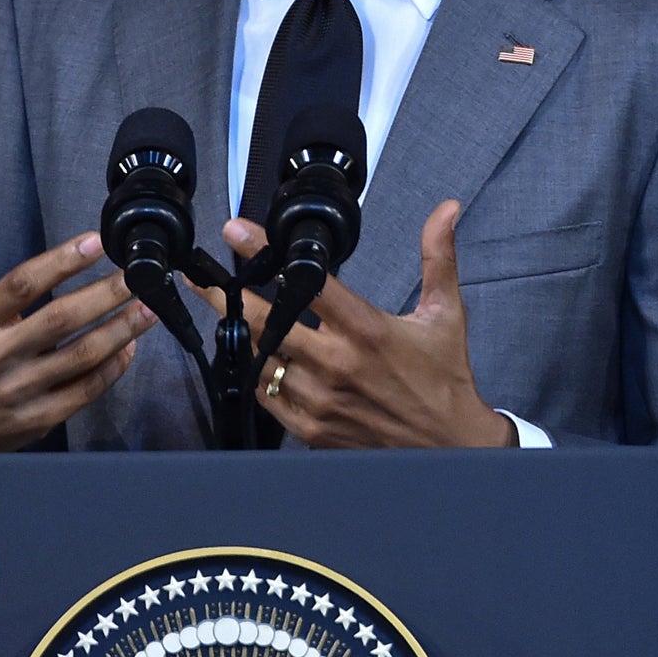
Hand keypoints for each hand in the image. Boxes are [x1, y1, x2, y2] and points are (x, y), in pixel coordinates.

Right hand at [0, 175, 157, 452]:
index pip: (21, 285)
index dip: (59, 262)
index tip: (95, 241)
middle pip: (59, 320)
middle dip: (104, 295)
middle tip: (139, 274)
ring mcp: (18, 391)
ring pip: (79, 357)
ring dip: (120, 330)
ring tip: (149, 307)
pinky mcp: (37, 419)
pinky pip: (83, 392)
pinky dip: (112, 369)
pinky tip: (131, 346)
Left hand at [208, 200, 514, 449]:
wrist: (451, 446)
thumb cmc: (444, 378)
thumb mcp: (445, 313)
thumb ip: (438, 256)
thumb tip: (446, 210)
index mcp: (367, 330)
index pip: (306, 283)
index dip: (265, 254)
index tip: (237, 232)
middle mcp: (338, 365)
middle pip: (265, 323)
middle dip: (230, 298)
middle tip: (206, 280)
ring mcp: (321, 400)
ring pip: (260, 359)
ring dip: (245, 337)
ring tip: (229, 315)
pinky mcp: (313, 429)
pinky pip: (267, 395)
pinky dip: (258, 373)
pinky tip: (256, 356)